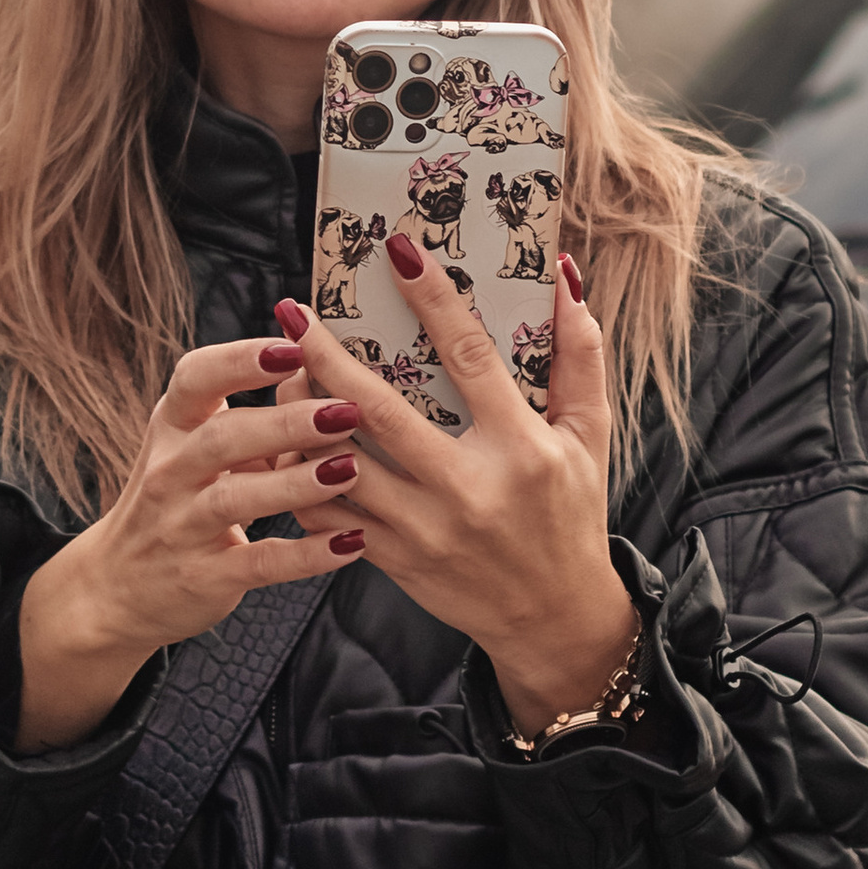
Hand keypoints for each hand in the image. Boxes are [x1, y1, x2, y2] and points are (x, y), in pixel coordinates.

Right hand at [14, 335, 357, 747]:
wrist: (116, 588)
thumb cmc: (173, 502)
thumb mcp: (192, 451)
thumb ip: (249, 419)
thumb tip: (318, 370)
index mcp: (172, 428)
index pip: (195, 379)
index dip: (241, 359)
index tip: (294, 347)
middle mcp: (170, 472)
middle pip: (223, 437)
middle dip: (286, 422)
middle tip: (345, 411)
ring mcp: (183, 527)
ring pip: (236, 499)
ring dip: (296, 483)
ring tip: (350, 469)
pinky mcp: (205, 577)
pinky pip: (260, 562)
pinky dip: (307, 555)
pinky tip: (350, 541)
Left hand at [280, 238, 634, 735]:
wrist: (553, 618)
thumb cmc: (572, 515)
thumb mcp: (590, 436)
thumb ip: (581, 356)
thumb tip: (567, 277)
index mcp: (521, 448)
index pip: (471, 358)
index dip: (434, 301)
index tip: (398, 250)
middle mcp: (468, 489)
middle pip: (380, 412)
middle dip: (328, 357)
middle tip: (292, 312)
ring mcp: (424, 529)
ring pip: (340, 466)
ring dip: (299, 416)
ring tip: (277, 372)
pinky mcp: (394, 559)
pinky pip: (330, 513)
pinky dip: (299, 476)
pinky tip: (281, 442)